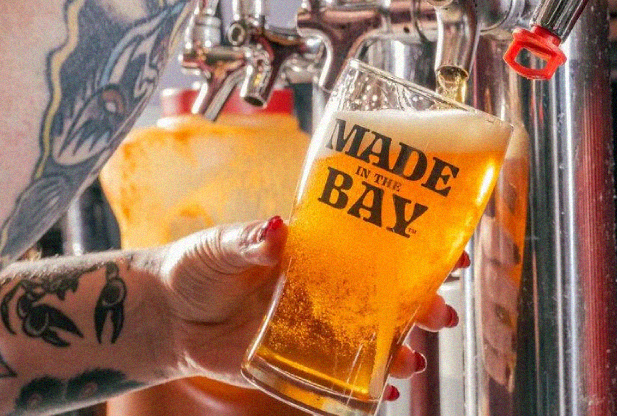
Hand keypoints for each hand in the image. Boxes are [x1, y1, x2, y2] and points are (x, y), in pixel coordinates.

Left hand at [155, 216, 465, 399]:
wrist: (165, 315)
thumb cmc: (196, 268)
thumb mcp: (221, 247)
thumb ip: (249, 240)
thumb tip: (277, 229)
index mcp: (314, 250)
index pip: (374, 244)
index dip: (415, 245)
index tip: (450, 250)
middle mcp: (323, 287)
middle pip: (385, 293)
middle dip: (420, 302)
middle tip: (442, 313)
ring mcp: (315, 324)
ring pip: (371, 334)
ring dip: (400, 345)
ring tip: (416, 358)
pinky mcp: (298, 358)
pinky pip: (342, 371)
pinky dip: (367, 381)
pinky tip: (387, 387)